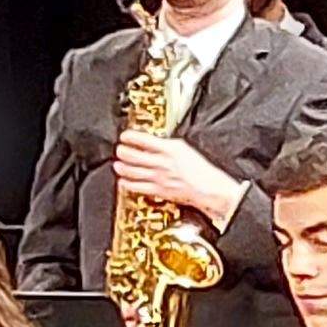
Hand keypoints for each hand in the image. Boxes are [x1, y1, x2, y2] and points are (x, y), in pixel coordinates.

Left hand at [111, 130, 234, 217]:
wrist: (209, 188)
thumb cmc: (201, 169)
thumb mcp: (184, 149)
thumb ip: (167, 145)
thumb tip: (153, 142)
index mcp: (169, 148)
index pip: (143, 139)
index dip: (130, 137)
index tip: (125, 136)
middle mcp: (161, 162)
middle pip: (133, 155)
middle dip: (122, 152)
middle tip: (119, 150)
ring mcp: (158, 177)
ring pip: (132, 171)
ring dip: (122, 167)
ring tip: (118, 164)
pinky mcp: (158, 190)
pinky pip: (137, 187)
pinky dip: (127, 184)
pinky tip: (123, 181)